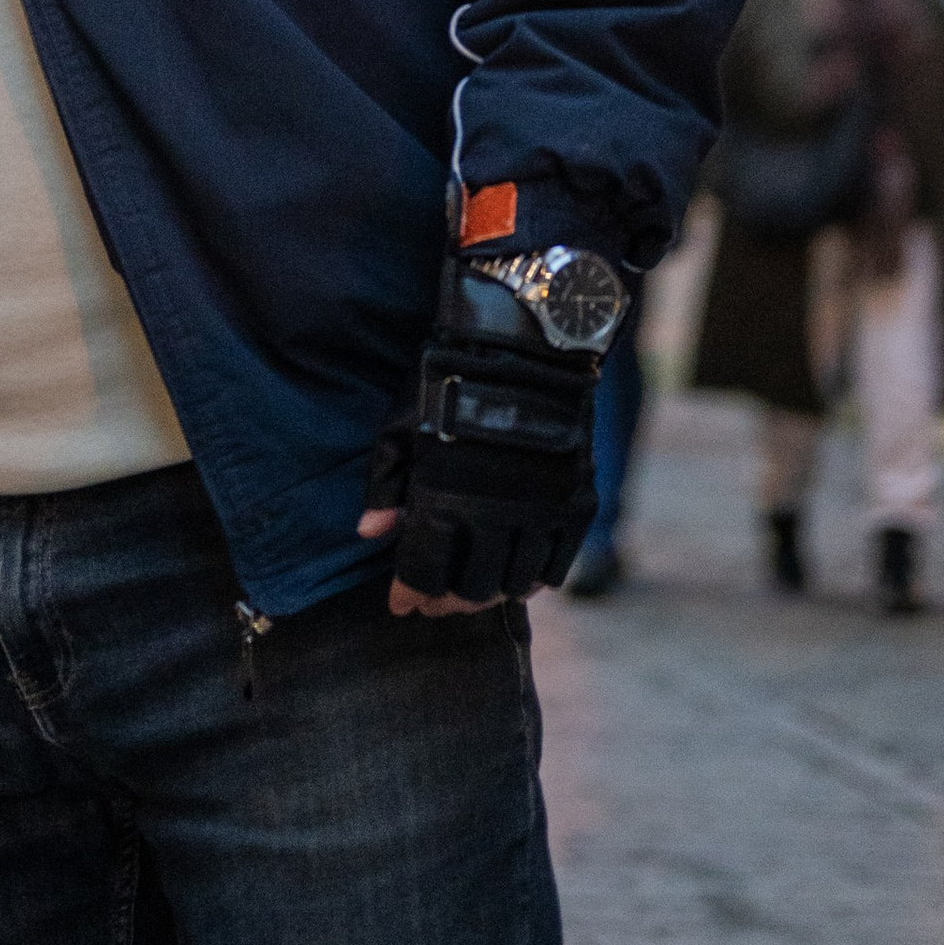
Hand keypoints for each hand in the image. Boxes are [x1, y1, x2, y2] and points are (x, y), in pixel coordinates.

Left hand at [358, 329, 595, 615]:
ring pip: (512, 585)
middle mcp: (494, 514)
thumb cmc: (449, 377)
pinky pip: (555, 568)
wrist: (523, 341)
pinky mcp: (575, 505)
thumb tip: (369, 534)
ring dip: (488, 596)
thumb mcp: (402, 424)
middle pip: (469, 589)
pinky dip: (534, 581)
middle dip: (445, 602)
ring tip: (471, 589)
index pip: (422, 572)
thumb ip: (384, 483)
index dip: (408, 595)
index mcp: (443, 496)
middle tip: (434, 602)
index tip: (400, 604)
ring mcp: (539, 512)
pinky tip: (517, 579)